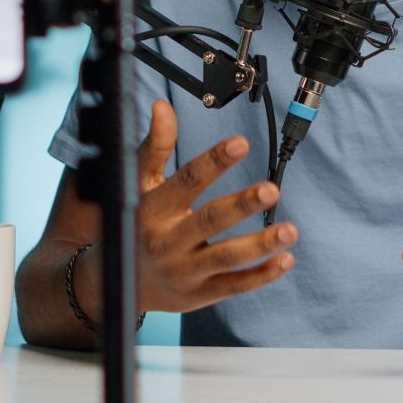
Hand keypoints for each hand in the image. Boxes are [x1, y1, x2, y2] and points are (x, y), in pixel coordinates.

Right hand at [135, 100, 297, 312]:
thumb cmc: (134, 222)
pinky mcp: (197, 295)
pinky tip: (285, 259)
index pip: (187, 181)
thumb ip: (156, 146)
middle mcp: (167, 241)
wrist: (113, 282)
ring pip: (226, 258)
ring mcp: (183, 271)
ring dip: (260, 245)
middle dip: (242, 205)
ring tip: (289, 231)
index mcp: (153, 209)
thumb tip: (162, 107)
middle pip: (209, 221)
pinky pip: (233, 286)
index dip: (214, 162)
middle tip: (271, 190)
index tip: (240, 143)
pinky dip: (261, 276)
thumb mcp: (138, 184)